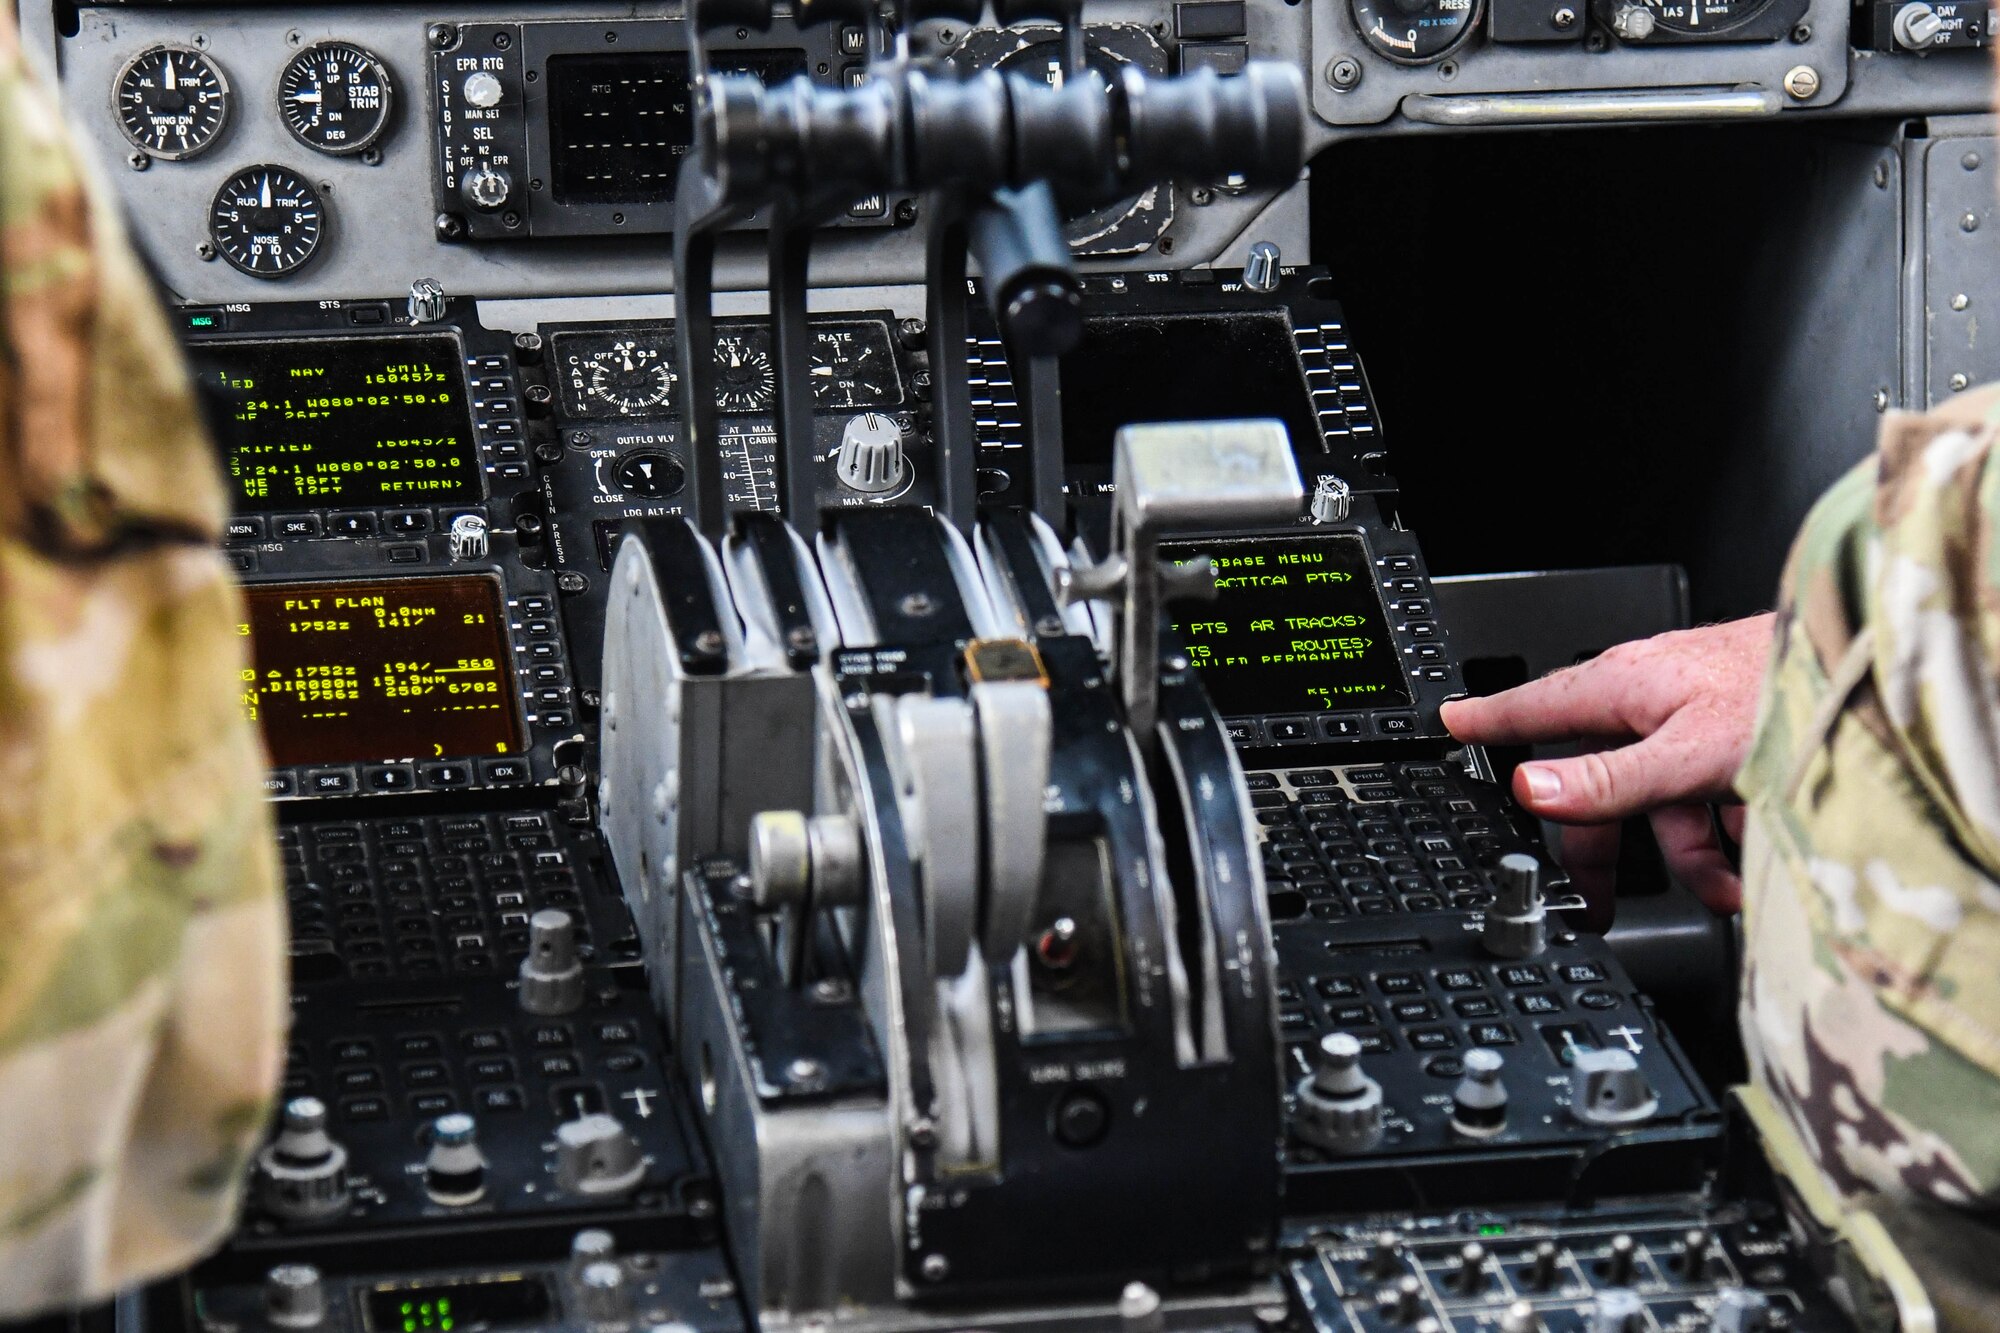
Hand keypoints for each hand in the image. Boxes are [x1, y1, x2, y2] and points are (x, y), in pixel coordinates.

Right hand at [1437, 614, 1774, 914]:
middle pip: (1600, 781)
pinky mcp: (1731, 731)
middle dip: (1614, 849)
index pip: (1531, 707)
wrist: (1868, 670)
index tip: (1448, 725)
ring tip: (1729, 884)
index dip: (1486, 723)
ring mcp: (1690, 713)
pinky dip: (1728, 831)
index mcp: (1621, 687)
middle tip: (1596, 902)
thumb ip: (1609, 779)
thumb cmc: (1787, 692)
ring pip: (1662, 798)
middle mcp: (1649, 696)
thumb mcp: (1688, 753)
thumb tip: (1533, 790)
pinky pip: (1707, 793)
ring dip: (1693, 853)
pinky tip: (1754, 851)